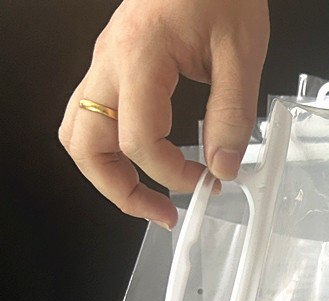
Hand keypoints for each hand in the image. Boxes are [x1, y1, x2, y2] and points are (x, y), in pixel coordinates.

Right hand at [58, 0, 269, 228]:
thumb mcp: (242, 53)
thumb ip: (233, 115)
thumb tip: (225, 166)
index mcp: (139, 56)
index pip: (138, 140)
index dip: (171, 174)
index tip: (206, 184)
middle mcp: (110, 60)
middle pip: (84, 143)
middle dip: (119, 189)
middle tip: (161, 212)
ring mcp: (106, 62)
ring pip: (80, 131)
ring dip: (109, 173)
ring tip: (149, 197)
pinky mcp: (116, 65)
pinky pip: (96, 115)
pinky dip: (115, 149)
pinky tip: (149, 161)